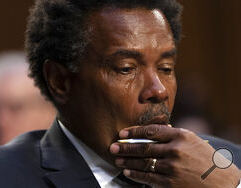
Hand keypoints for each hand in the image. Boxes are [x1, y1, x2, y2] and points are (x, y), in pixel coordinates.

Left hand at [110, 125, 240, 187]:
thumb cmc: (205, 158)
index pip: (151, 131)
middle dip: (125, 147)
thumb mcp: (192, 140)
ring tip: (117, 158)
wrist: (222, 182)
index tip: (122, 133)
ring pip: (143, 162)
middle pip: (144, 147)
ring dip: (127, 160)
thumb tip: (153, 131)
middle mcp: (176, 150)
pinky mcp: (171, 183)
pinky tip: (128, 171)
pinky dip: (135, 174)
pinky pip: (148, 178)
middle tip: (113, 146)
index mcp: (181, 136)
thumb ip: (172, 135)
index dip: (134, 132)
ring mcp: (173, 167)